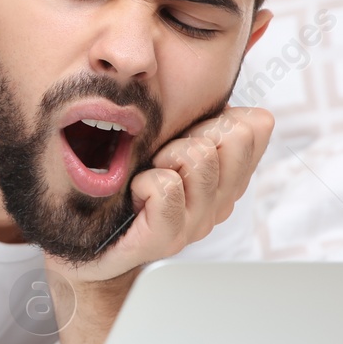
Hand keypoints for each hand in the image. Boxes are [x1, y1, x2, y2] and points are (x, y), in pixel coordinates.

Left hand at [46, 107, 273, 285]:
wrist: (87, 241)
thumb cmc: (121, 184)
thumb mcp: (165, 139)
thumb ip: (197, 119)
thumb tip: (235, 102)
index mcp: (227, 176)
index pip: (256, 125)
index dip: (217, 114)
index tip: (185, 132)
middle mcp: (219, 202)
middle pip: (234, 136)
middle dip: (192, 131)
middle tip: (161, 155)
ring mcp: (196, 223)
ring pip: (200, 158)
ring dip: (164, 155)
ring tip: (147, 172)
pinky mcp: (166, 239)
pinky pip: (168, 189)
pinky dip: (145, 182)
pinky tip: (135, 193)